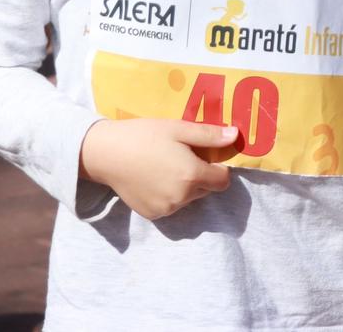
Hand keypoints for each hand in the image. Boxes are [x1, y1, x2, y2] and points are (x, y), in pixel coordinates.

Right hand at [78, 118, 237, 220]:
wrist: (106, 153)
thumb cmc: (144, 135)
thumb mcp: (178, 128)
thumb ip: (209, 135)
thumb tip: (236, 136)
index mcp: (192, 175)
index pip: (223, 180)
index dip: (217, 167)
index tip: (203, 155)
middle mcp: (182, 197)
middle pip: (206, 190)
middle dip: (199, 175)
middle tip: (180, 156)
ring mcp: (167, 209)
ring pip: (188, 199)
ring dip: (184, 186)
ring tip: (164, 166)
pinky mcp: (153, 215)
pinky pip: (171, 206)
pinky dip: (168, 195)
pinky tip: (152, 178)